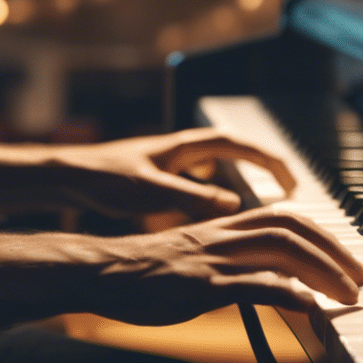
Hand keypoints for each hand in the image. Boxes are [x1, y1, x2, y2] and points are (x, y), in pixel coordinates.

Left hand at [43, 128, 296, 218]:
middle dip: (267, 167)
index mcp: (188, 146)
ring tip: (266, 204)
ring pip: (223, 166)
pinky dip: (220, 193)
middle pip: (239, 151)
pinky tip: (220, 217)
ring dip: (246, 178)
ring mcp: (175, 162)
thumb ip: (194, 197)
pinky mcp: (163, 177)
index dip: (272, 163)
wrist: (69, 176)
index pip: (243, 145)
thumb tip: (235, 204)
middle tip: (291, 191)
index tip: (292, 185)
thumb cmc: (106, 179)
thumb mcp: (153, 191)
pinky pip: (204, 181)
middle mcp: (186, 149)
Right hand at [80, 206, 362, 324]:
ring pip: (282, 250)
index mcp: (224, 226)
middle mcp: (224, 235)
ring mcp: (214, 258)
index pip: (285, 217)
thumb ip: (230, 260)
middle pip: (293, 228)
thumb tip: (266, 278)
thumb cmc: (144, 271)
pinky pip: (253, 285)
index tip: (345, 258)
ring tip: (348, 294)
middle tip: (360, 278)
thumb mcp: (195, 256)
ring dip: (323, 270)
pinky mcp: (202, 285)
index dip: (322, 234)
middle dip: (334, 250)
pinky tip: (310, 307)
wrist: (101, 271)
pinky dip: (288, 293)